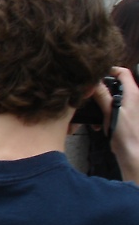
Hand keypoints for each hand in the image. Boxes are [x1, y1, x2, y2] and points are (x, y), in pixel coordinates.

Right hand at [95, 67, 138, 181]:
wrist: (134, 153)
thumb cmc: (126, 134)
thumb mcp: (111, 112)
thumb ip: (103, 95)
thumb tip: (93, 82)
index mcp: (134, 94)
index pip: (123, 72)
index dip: (110, 70)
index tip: (96, 75)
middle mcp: (134, 99)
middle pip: (117, 85)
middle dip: (102, 90)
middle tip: (90, 95)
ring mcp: (131, 108)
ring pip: (114, 98)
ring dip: (102, 104)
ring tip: (94, 114)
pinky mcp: (126, 118)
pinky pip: (114, 110)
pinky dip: (105, 114)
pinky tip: (99, 124)